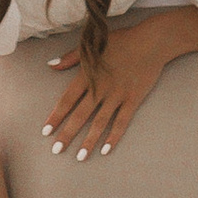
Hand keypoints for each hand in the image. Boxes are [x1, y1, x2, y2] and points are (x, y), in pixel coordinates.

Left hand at [41, 11, 181, 160]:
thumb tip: (50, 65)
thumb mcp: (92, 44)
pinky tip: (105, 150)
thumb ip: (70, 57)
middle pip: (80, 115)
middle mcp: (100, 88)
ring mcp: (117, 95)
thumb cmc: (121, 40)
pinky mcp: (133, 100)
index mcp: (88, 74)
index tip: (46, 131)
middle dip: (67, 134)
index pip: (67, 100)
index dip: (56, 116)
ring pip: (99, 123)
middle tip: (56, 150)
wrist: (151, 42)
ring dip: (88, 141)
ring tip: (80, 157)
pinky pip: (121, 122)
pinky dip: (113, 136)